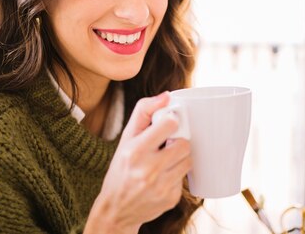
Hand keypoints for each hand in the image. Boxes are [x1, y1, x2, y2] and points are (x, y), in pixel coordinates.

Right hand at [85, 92, 191, 233]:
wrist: (116, 209)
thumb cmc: (121, 169)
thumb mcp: (126, 139)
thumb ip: (144, 112)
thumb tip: (166, 96)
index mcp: (135, 150)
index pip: (170, 124)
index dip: (171, 122)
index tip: (167, 125)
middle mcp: (148, 170)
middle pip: (184, 144)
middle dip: (177, 142)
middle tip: (167, 145)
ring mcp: (161, 186)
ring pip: (188, 160)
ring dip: (180, 158)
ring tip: (165, 161)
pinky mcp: (171, 199)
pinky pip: (184, 178)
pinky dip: (176, 175)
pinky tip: (163, 178)